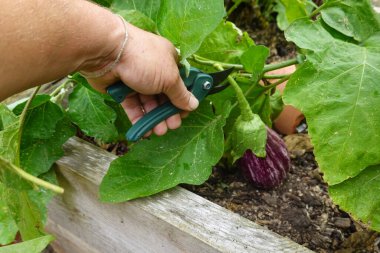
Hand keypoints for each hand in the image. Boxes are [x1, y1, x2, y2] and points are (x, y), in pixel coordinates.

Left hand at [84, 21, 198, 136]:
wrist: (107, 54)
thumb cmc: (143, 60)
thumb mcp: (169, 78)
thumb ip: (181, 94)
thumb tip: (193, 104)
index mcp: (168, 61)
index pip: (180, 82)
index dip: (183, 98)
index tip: (185, 113)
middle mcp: (153, 70)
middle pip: (165, 95)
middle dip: (169, 112)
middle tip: (172, 126)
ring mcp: (137, 80)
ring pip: (149, 103)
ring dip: (155, 118)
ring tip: (159, 131)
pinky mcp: (122, 90)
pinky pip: (134, 106)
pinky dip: (139, 119)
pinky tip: (145, 131)